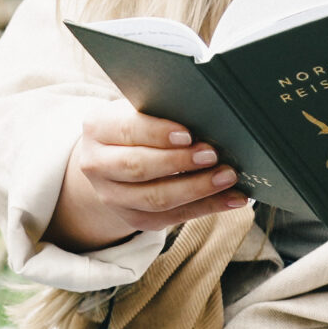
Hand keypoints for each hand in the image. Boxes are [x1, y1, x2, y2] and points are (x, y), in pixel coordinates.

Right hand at [45, 101, 249, 250]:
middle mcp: (96, 165)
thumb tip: (205, 116)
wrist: (111, 159)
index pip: (128, 130)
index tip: (188, 134)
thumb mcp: (138, 109)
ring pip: (155, 199)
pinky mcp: (133, 218)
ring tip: (227, 177)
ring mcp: (112, 197)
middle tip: (213, 155)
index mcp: (97, 129)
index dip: (158, 133)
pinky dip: (206, 208)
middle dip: (179, 163)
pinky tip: (231, 198)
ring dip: (197, 189)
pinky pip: (172, 218)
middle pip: (139, 168)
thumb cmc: (136, 125)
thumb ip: (161, 110)